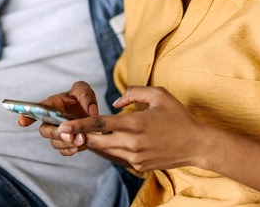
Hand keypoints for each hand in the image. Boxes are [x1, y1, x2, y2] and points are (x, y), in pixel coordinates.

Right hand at [17, 81, 100, 155]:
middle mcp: (51, 119)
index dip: (26, 115)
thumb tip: (91, 112)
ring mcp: (58, 133)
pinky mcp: (66, 143)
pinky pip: (63, 150)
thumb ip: (86, 96)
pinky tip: (79, 146)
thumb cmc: (83, 99)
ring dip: (66, 143)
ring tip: (81, 139)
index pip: (37, 109)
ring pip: (54, 142)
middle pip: (45, 130)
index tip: (21, 122)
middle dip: (55, 134)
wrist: (93, 116)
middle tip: (70, 135)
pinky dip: (70, 150)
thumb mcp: (83, 90)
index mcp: (52, 104)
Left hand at [57, 85, 208, 171]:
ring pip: (105, 150)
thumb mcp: (159, 95)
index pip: (99, 124)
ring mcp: (135, 158)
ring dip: (95, 141)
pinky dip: (111, 147)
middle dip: (81, 135)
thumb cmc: (179, 117)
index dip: (79, 125)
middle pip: (96, 141)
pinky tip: (113, 139)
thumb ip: (134, 93)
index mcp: (135, 124)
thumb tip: (116, 101)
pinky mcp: (138, 166)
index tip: (62, 126)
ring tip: (86, 132)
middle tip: (66, 129)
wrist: (197, 145)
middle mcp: (132, 144)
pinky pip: (117, 156)